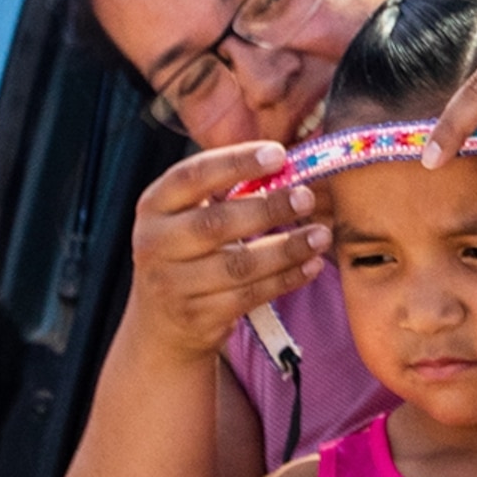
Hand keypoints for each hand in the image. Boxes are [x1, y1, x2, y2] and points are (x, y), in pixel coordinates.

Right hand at [125, 143, 327, 357]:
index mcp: (155, 206)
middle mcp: (155, 243)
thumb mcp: (189, 217)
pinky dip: (286, 278)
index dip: (236, 163)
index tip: (279, 155)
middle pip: (216, 223)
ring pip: (239, 265)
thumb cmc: (188, 252)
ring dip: (287, 248)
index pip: (192, 176)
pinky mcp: (197, 315)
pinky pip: (250, 295)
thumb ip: (225, 192)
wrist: (162, 321)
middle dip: (267, 208)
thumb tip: (287, 166)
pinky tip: (312, 265)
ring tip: (321, 235)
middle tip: (306, 197)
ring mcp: (173, 284)